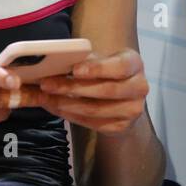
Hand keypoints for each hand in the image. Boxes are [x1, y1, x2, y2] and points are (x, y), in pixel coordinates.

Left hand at [18, 48, 149, 136]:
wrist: (120, 95)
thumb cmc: (105, 72)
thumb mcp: (99, 59)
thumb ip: (83, 59)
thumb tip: (55, 60)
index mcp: (134, 64)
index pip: (120, 66)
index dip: (97, 69)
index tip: (74, 70)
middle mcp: (139, 87)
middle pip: (104, 90)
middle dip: (71, 88)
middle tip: (47, 84)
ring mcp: (132, 110)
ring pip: (95, 109)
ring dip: (65, 104)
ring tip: (46, 98)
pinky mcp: (121, 126)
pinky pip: (92, 123)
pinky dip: (70, 115)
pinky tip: (56, 107)